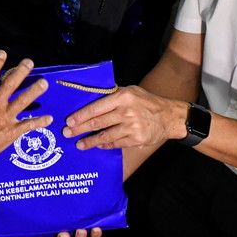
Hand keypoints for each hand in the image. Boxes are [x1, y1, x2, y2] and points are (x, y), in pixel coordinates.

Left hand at [62, 86, 186, 149]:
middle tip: (67, 133)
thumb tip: (90, 96)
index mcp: (122, 97)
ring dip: (90, 141)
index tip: (69, 121)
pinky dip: (105, 145)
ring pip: (105, 136)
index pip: (96, 107)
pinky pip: (116, 143)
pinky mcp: (136, 139)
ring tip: (79, 144)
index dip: (81, 115)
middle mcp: (126, 112)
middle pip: (97, 122)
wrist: (169, 117)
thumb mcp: (131, 91)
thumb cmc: (146, 102)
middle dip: (80, 129)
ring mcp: (131, 127)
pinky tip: (97, 145)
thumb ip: (112, 95)